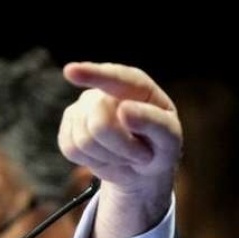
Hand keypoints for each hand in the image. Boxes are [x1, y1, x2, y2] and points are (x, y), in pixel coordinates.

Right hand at [58, 62, 181, 237]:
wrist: (142, 166)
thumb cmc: (160, 147)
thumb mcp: (170, 138)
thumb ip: (155, 122)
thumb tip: (123, 109)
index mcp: (137, 86)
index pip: (116, 78)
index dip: (93, 74)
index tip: (72, 71)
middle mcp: (105, 91)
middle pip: (100, 123)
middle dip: (123, 146)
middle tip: (143, 154)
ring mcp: (83, 107)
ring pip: (84, 140)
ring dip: (111, 157)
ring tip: (126, 154)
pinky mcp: (68, 127)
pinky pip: (71, 149)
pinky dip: (93, 161)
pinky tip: (108, 156)